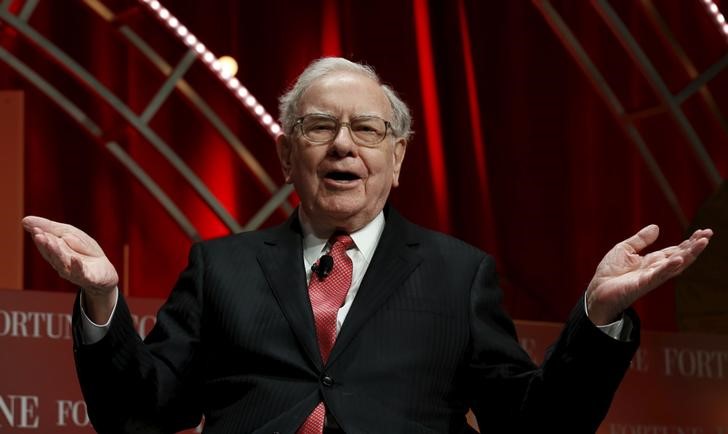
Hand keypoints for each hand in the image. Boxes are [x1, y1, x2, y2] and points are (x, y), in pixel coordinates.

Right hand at [22, 216, 118, 295]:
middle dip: (45, 245)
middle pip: (52, 254)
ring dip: (56, 253)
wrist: (104, 271)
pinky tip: (75, 259)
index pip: (45, 245)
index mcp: (55, 253)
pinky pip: (82, 274)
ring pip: (63, 264)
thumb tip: (24, 220)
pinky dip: (77, 267)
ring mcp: (74, 272)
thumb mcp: (69, 234)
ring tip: (51, 243)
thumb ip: (50, 228)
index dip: (40, 237)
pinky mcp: (89, 277)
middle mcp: (61, 264)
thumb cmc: (84, 251)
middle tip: (39, 235)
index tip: (35, 229)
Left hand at [586, 224, 712, 324]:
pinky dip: (669, 267)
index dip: (688, 241)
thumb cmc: (610, 272)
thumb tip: (656, 227)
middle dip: (695, 246)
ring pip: (675, 265)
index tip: (702, 231)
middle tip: (708, 234)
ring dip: (690, 254)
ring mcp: (651, 277)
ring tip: (702, 243)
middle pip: (680, 256)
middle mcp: (656, 269)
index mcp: (652, 261)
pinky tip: (680, 259)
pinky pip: (659, 275)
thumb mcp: (624, 249)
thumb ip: (640, 239)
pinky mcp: (643, 284)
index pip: (675, 250)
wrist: (597, 290)